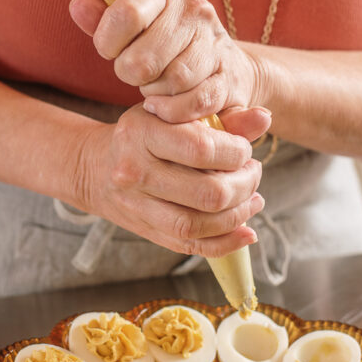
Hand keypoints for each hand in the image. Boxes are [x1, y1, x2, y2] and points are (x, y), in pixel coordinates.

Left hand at [69, 0, 262, 122]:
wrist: (225, 65)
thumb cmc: (167, 44)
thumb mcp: (134, 25)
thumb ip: (103, 19)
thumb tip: (77, 6)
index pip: (126, 14)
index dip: (108, 42)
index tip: (111, 50)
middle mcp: (195, 9)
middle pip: (142, 58)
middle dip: (130, 74)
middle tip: (135, 73)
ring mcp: (216, 43)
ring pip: (170, 81)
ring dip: (153, 92)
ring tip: (154, 85)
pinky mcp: (229, 77)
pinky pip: (193, 101)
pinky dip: (172, 110)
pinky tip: (164, 105)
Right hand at [74, 103, 270, 257]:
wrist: (97, 166)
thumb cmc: (146, 133)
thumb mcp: (177, 114)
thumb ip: (223, 118)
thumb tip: (264, 119)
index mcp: (142, 133)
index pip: (202, 149)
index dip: (237, 153)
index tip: (244, 150)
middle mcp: (134, 171)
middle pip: (206, 193)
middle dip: (244, 186)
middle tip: (253, 173)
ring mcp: (136, 206)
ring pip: (198, 224)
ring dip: (238, 215)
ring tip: (252, 200)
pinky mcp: (145, 231)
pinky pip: (190, 246)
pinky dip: (225, 244)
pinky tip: (246, 231)